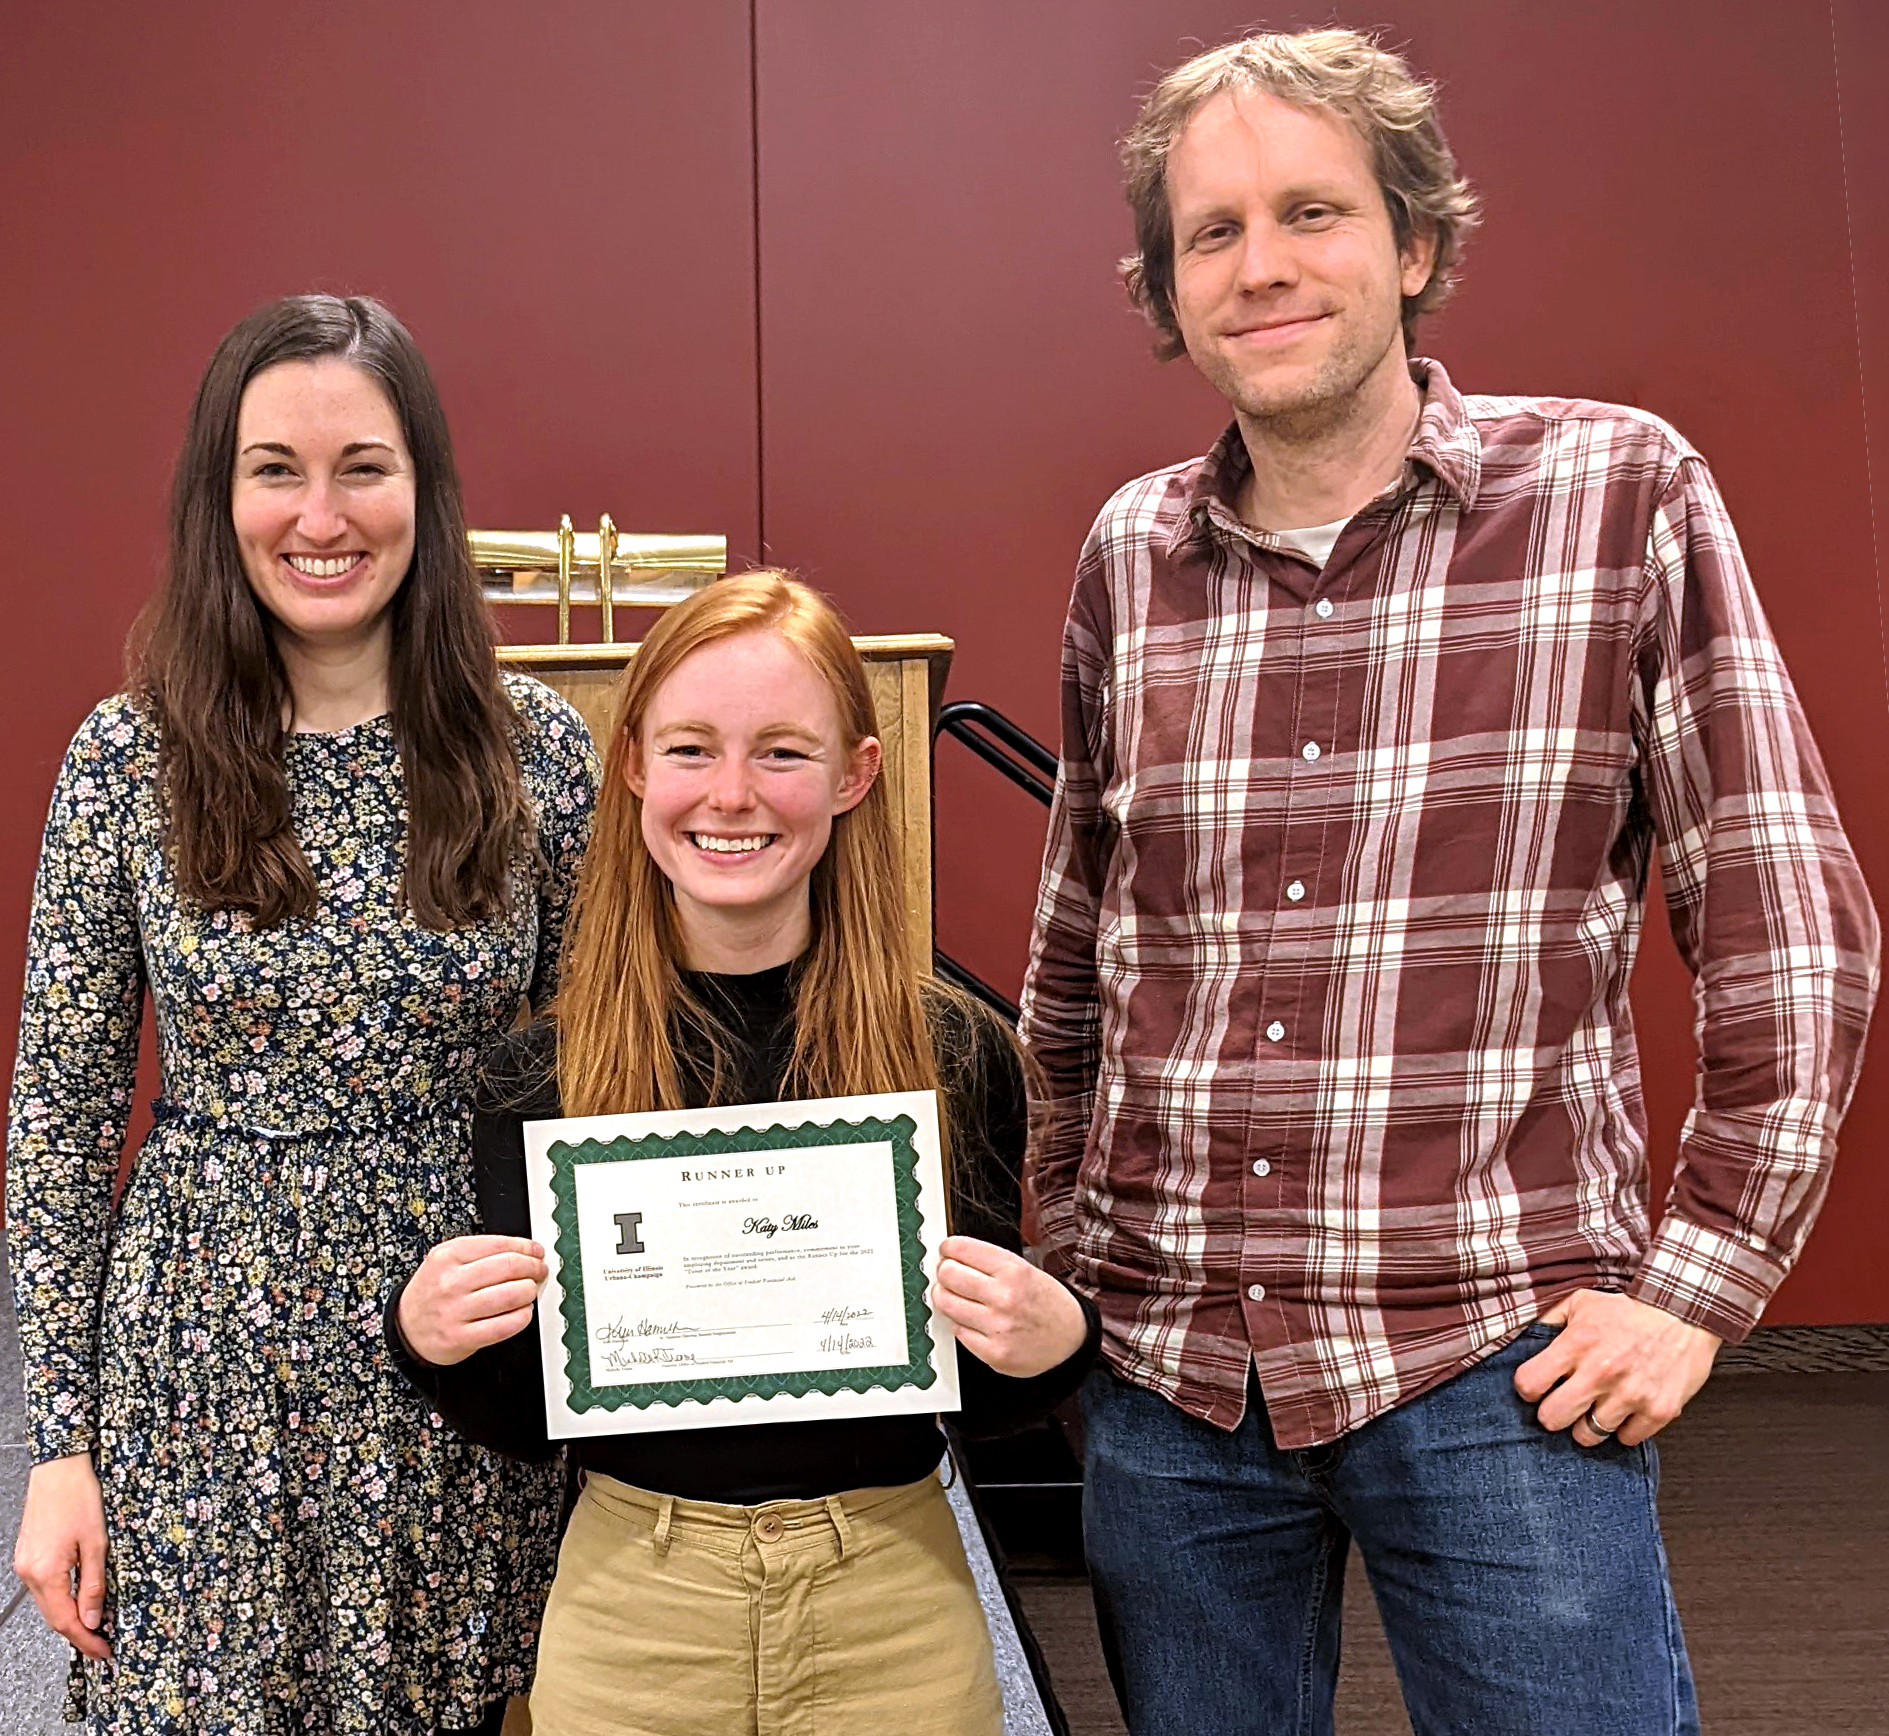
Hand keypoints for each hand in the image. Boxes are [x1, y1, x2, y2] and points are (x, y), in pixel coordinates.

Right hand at [13, 1451, 110, 1659]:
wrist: (59, 1468)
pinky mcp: (27, 1556)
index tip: (104, 1652)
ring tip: (95, 1627)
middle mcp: (29, 1573)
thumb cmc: (79, 1497)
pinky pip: (44, 1589)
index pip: (66, 1621)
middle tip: (103, 1645)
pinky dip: (61, 1599)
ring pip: (48, 1604)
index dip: (86, 1640)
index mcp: (46, 1573)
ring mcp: (25, 1565)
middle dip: (79, 1634)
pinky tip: (77, 1601)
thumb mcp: (97, 1542)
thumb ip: (94, 1584)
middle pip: (53, 1617)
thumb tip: (94, 1619)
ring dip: (70, 1618)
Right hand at [397, 1234, 546, 1366]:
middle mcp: (451, 1282)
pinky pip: (504, 1326)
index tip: (537, 1252)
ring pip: (510, 1295)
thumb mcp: (446, 1259)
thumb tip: (526, 1250)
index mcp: (448, 1256)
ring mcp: (455, 1311)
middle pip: (509, 1267)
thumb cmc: (434, 1291)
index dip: (527, 1248)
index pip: (500, 1245)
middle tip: (539, 1271)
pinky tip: (522, 1313)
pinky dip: (522, 1317)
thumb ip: (482, 1251)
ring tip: (529, 1291)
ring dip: (529, 1292)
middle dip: (533, 1268)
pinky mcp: (462, 1338)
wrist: (407, 1329)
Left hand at [931, 1235, 1087, 1377]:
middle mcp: (1005, 1297)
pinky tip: (971, 1319)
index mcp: (1014, 1270)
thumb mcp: (1026, 1270)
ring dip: (945, 1296)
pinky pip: (957, 1331)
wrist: (1071, 1340)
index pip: (962, 1249)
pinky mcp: (992, 1353)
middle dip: (944, 1271)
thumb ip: (990, 1262)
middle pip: (948, 1274)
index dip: (948, 1248)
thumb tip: (952, 1256)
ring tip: (955, 1296)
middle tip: (948, 1273)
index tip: (947, 1250)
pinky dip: (960, 1323)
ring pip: (946, 1303)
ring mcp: (997, 1327)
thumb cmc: (1047, 1303)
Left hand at [1513, 1289, 1721, 1447]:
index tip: (1536, 1386)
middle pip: (1552, 1419)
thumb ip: (1549, 1322)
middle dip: (1552, 1413)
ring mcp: (1631, 1395)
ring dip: (1588, 1424)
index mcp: (1577, 1344)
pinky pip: (1626, 1439)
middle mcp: (1601, 1372)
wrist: (1684, 1311)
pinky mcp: (1659, 1411)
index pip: (1529, 1384)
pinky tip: (1625, 1409)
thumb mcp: (1581, 1302)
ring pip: (1588, 1435)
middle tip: (1563, 1403)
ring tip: (1596, 1406)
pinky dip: (1623, 1428)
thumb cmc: (1629, 1308)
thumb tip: (1522, 1341)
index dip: (1528, 1388)